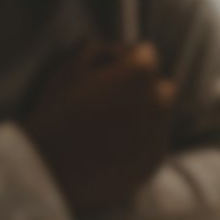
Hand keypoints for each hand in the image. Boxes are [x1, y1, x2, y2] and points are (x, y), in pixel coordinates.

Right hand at [21, 40, 175, 213]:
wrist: (56, 170)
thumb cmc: (57, 112)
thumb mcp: (69, 65)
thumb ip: (102, 49)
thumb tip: (124, 52)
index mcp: (139, 73)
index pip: (148, 55)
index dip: (127, 62)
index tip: (111, 73)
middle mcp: (158, 102)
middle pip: (163, 88)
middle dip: (145, 90)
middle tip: (114, 101)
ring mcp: (160, 133)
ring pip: (161, 117)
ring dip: (145, 117)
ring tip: (110, 127)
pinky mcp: (156, 160)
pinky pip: (156, 143)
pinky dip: (143, 141)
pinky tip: (116, 147)